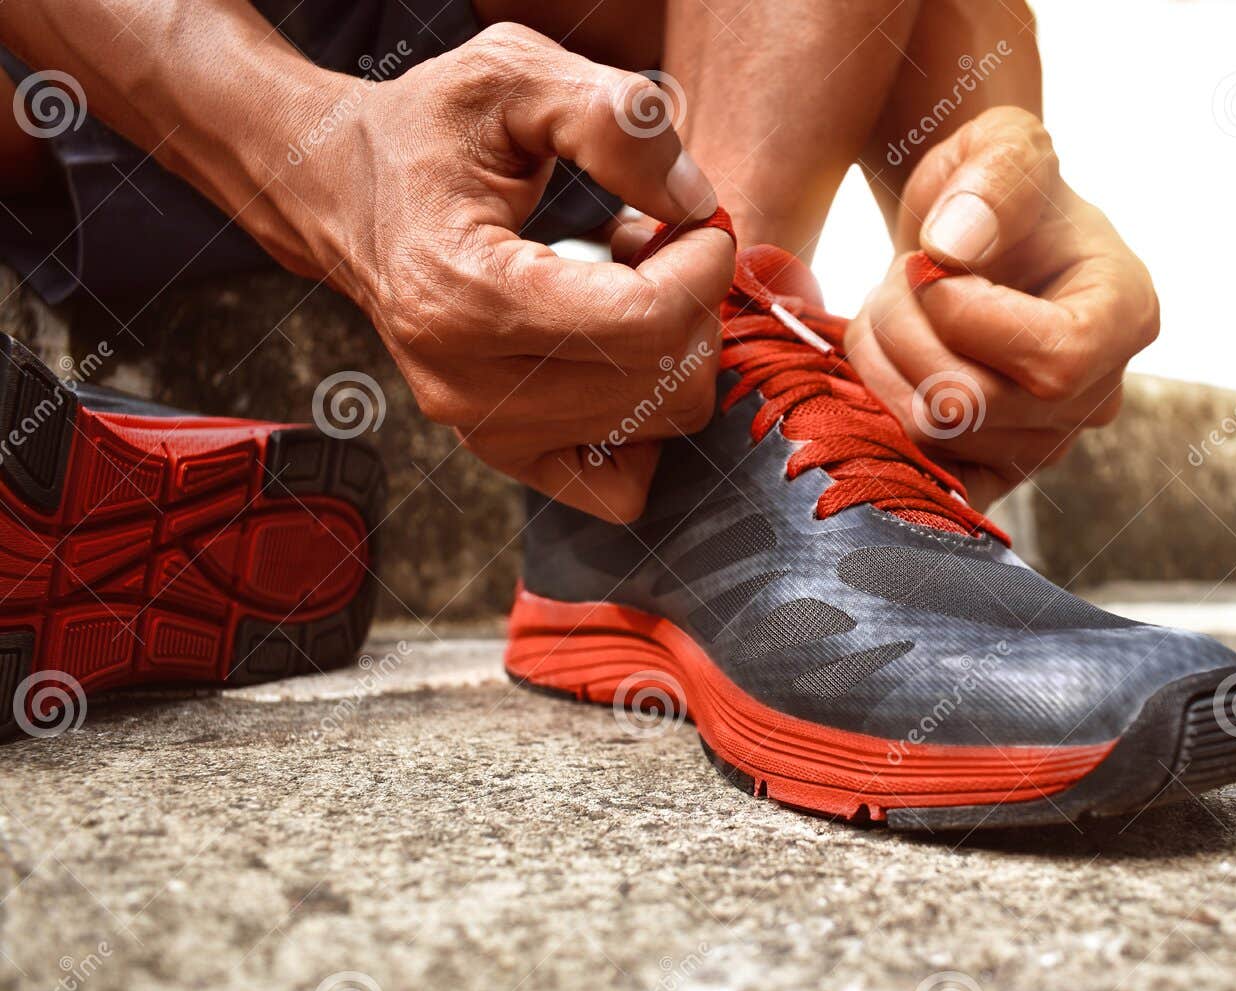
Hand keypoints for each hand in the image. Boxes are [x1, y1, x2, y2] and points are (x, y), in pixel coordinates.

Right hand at [287, 23, 733, 520]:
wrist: (346, 193)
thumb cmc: (429, 132)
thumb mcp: (512, 76)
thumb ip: (613, 121)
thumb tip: (693, 201)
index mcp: (467, 295)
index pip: (647, 323)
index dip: (705, 267)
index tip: (698, 221)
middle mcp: (468, 384)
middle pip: (664, 382)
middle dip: (695, 305)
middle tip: (657, 245)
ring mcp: (484, 431)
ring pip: (658, 425)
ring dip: (673, 350)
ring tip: (625, 285)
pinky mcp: (504, 453)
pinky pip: (623, 485)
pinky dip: (649, 421)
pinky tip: (624, 355)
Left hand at [847, 106, 1157, 509]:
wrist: (968, 243)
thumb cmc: (993, 191)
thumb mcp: (1001, 147)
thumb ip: (992, 178)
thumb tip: (954, 249)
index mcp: (1125, 316)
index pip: (1052, 361)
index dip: (964, 316)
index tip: (929, 263)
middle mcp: (1095, 397)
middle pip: (972, 406)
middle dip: (903, 331)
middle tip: (894, 279)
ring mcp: (1042, 446)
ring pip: (929, 436)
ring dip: (881, 362)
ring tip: (891, 310)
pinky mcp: (988, 474)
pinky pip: (917, 474)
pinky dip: (879, 415)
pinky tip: (884, 363)